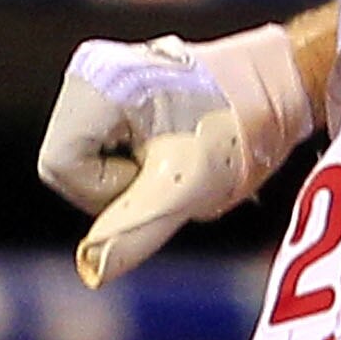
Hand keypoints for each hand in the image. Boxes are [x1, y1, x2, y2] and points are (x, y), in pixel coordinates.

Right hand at [39, 22, 318, 285]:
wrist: (280, 87)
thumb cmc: (238, 130)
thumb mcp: (186, 190)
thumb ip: (134, 231)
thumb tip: (93, 268)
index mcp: (97, 85)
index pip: (60, 168)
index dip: (106, 190)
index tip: (159, 175)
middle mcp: (90, 70)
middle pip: (69, 164)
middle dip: (119, 185)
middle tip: (174, 172)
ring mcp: (102, 74)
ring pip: (87, 157)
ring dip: (131, 176)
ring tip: (180, 159)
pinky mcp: (119, 84)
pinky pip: (107, 142)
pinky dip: (138, 159)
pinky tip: (176, 150)